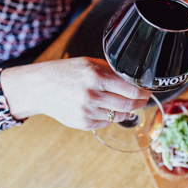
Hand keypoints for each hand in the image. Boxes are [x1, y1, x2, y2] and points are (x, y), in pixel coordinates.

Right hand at [0, 57, 151, 129]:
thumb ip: (112, 71)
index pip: (132, 89)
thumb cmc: (66, 73)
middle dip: (141, 102)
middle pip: (130, 104)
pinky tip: (105, 107)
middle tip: (143, 98)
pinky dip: (111, 115)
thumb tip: (137, 80)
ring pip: (120, 115)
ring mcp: (87, 111)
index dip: (144, 91)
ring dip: (127, 109)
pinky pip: (107, 122)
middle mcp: (92, 95)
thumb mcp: (89, 64)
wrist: (40, 88)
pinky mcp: (83, 123)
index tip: (148, 89)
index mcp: (96, 76)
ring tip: (125, 102)